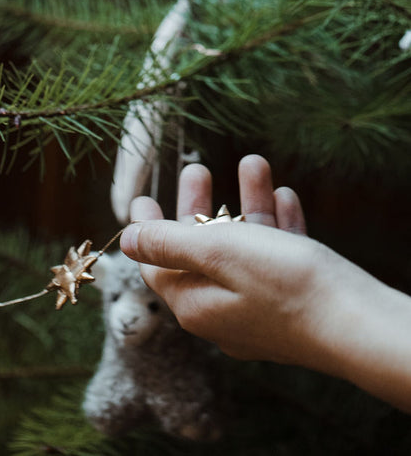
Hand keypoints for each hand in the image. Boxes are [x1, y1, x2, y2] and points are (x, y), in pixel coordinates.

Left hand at [121, 155, 352, 368]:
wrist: (360, 323)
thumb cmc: (285, 285)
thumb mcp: (217, 252)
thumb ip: (168, 243)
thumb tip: (126, 240)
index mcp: (197, 305)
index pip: (158, 265)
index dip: (148, 229)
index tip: (142, 197)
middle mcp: (225, 313)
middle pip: (200, 252)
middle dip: (199, 207)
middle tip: (196, 170)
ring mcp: (262, 310)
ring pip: (245, 248)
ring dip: (245, 204)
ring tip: (252, 163)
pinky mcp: (295, 303)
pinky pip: (277, 258)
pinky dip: (277, 224)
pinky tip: (283, 194)